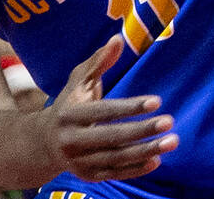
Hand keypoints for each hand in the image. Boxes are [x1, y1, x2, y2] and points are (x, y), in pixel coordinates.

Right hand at [42, 36, 177, 182]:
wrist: (41, 144)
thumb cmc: (69, 104)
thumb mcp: (78, 81)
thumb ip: (99, 61)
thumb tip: (118, 38)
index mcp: (70, 115)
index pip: (104, 111)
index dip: (131, 107)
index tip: (157, 101)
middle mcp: (72, 141)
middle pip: (112, 137)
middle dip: (142, 130)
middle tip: (169, 122)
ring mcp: (79, 161)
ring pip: (116, 158)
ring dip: (146, 151)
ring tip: (172, 141)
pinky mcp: (87, 175)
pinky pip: (114, 173)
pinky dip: (135, 169)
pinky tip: (157, 160)